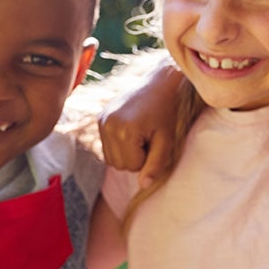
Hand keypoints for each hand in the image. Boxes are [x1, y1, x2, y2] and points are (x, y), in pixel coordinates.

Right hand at [97, 58, 183, 186]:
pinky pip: (107, 147)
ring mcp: (101, 120)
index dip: (147, 158)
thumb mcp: (167, 140)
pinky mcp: (100, 118)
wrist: (160, 83)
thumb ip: (156, 164)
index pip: (132, 166)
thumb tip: (143, 186)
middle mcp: (108, 125)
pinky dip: (120, 145)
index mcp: (124, 131)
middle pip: (119, 164)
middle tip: (149, 137)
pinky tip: (132, 130)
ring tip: (141, 134)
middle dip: (136, 157)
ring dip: (127, 152)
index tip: (155, 140)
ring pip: (111, 159)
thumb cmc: (167, 112)